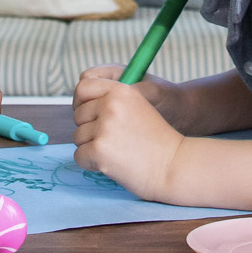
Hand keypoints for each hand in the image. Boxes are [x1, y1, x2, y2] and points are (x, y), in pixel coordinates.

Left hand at [72, 72, 185, 201]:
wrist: (174, 166)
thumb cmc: (157, 140)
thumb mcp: (139, 106)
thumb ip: (112, 100)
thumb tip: (79, 105)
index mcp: (121, 90)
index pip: (83, 86)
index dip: (82, 102)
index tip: (90, 115)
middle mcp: (111, 105)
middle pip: (78, 115)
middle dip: (89, 130)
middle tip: (113, 140)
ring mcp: (105, 127)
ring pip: (77, 137)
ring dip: (91, 147)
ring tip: (117, 152)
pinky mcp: (100, 149)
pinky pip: (79, 156)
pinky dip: (91, 163)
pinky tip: (112, 164)